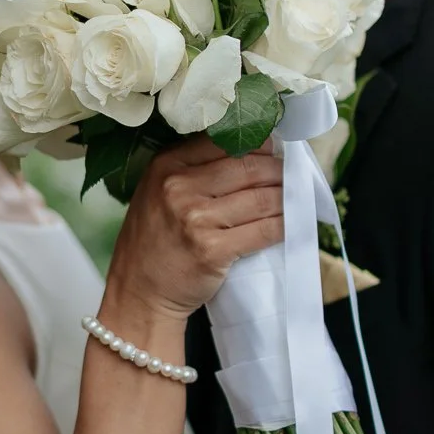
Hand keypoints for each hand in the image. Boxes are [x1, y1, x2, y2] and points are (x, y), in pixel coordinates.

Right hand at [107, 138, 283, 323]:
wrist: (139, 292)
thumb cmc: (154, 240)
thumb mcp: (158, 191)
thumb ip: (193, 169)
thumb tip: (251, 150)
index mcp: (167, 165)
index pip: (224, 142)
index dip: (258, 144)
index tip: (274, 150)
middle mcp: (179, 187)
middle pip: (248, 167)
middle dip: (278, 170)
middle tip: (291, 175)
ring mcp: (196, 219)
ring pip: (262, 198)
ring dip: (286, 198)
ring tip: (294, 198)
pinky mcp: (213, 250)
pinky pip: (264, 230)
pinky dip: (284, 226)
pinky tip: (290, 223)